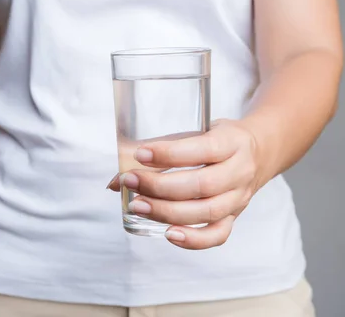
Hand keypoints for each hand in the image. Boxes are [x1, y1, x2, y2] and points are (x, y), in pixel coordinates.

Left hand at [109, 119, 266, 249]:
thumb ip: (158, 152)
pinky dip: (193, 239)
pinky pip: (217, 235)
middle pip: (202, 185)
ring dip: (168, 212)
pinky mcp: (234, 217)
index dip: (169, 153)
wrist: (258, 151)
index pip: (202, 149)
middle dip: (160, 186)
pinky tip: (168, 234)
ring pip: (207, 212)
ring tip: (137, 206)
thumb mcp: (195, 133)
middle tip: (130, 181)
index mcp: (232, 142)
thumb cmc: (216, 140)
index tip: (140, 153)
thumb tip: (115, 181)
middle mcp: (240, 171)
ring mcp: (239, 198)